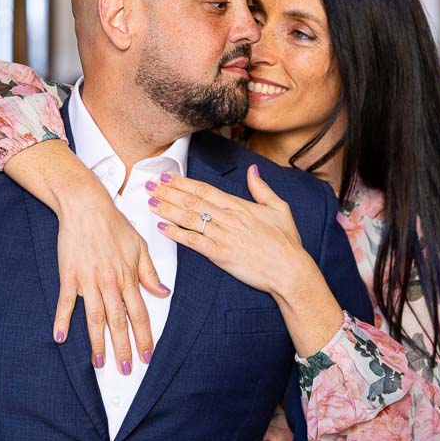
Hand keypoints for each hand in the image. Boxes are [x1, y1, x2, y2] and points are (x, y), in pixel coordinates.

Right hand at [3, 139, 168, 372]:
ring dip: (98, 343)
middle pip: (118, 322)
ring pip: (95, 318)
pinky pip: (65, 302)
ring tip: (100, 364)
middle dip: (123, 348)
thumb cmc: (114, 225)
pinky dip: (62, 320)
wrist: (87, 206)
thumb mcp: (140, 246)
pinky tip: (60, 337)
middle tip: (126, 369)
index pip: (139, 314)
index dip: (144, 337)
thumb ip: (150, 273)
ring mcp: (88, 280)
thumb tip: (163, 293)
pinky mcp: (69, 276)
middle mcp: (110, 282)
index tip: (147, 356)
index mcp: (128, 277)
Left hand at [146, 165, 304, 294]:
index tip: (167, 176)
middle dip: (168, 192)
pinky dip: (176, 234)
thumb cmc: (286, 242)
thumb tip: (252, 170)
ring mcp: (223, 236)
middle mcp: (228, 218)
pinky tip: (162, 227)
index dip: (183, 182)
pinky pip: (193, 242)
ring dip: (167, 209)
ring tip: (150, 202)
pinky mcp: (220, 255)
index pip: (204, 189)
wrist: (289, 270)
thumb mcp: (279, 208)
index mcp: (239, 205)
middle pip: (191, 200)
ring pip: (189, 218)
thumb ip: (262, 188)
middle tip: (150, 185)